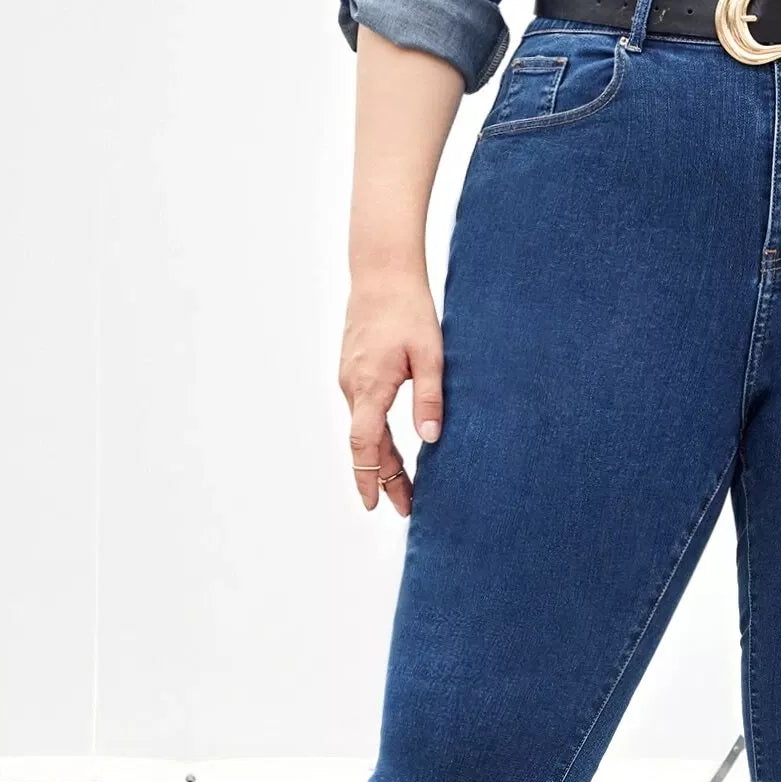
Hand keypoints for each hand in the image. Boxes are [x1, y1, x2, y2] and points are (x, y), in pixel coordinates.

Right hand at [338, 271, 443, 515]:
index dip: (368, 477)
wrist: (381, 274)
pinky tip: (391, 448)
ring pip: (364, 430)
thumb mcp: (430, 356)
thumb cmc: (408, 311)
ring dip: (381, 459)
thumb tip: (430, 439)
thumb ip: (429, 398)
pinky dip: (376, 437)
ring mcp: (350, 380)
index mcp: (370, 386)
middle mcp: (353, 387)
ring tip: (403, 486)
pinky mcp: (353, 372)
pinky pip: (363, 414)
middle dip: (383, 478)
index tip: (374, 504)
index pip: (364, 444)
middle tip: (404, 507)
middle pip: (366, 445)